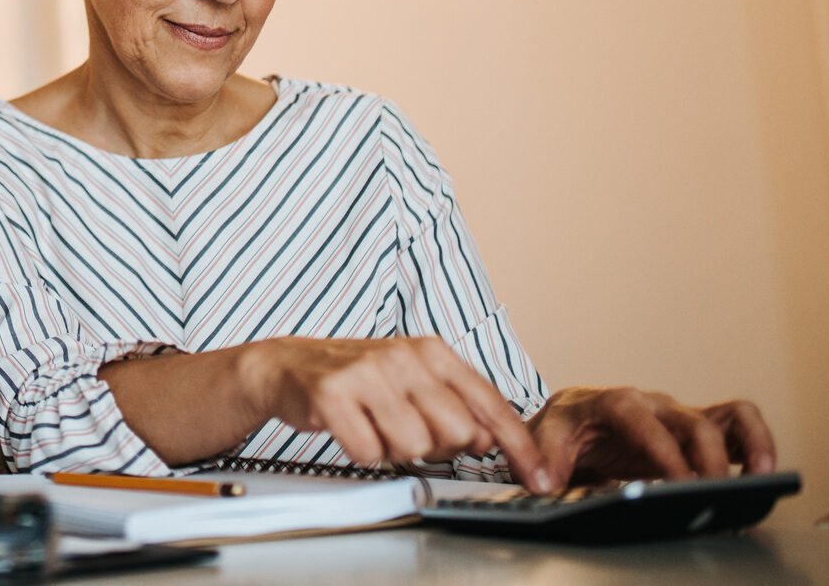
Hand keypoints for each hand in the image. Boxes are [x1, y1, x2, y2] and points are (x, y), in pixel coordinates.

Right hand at [244, 337, 555, 492]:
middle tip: (407, 429)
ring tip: (375, 425)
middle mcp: (403, 356)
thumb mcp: (415, 382)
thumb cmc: (360, 379)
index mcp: (432, 352)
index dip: (519, 446)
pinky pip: (368, 452)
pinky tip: (351, 428)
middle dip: (436, 447)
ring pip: (414, 446)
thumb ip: (457, 406)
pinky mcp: (332, 393)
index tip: (538, 477)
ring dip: (394, 449)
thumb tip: (491, 439)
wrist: (290, 366)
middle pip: (456, 433)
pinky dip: (362, 451)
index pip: (490, 403)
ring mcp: (367, 372)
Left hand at [527, 387, 775, 486]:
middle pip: (691, 422)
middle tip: (713, 494)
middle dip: (706, 458)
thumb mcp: (546, 438)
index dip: (661, 449)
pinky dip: (755, 442)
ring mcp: (679, 417)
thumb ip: (546, 457)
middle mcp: (654, 404)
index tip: (677, 480)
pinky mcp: (697, 432)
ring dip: (749, 442)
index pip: (640, 419)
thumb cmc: (565, 428)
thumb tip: (546, 481)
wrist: (574, 420)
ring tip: (761, 475)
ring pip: (726, 416)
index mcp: (614, 402)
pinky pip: (736, 426)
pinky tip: (761, 473)